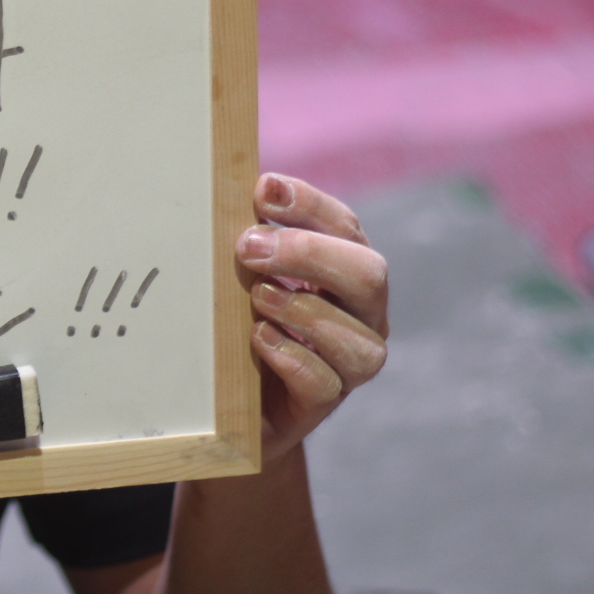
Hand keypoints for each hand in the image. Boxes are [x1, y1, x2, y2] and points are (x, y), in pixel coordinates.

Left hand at [236, 173, 387, 460]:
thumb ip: (249, 239)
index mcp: (345, 270)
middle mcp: (361, 315)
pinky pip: (325, 383)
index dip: (310, 205)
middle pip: (368, 276)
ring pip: (358, 338)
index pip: (345, 228)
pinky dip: (292, 357)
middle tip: (248, 246)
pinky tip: (259, 338)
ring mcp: (349, 363)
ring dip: (302, 310)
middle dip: (309, 254)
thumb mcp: (242, 274)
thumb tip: (233, 190)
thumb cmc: (238, 321)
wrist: (225, 402)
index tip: (264, 190)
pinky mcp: (322, 403)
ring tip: (256, 297)